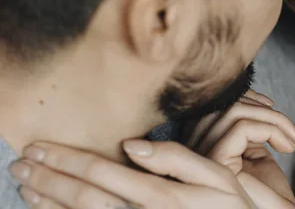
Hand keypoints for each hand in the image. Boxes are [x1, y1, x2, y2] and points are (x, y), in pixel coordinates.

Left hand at [9, 140, 256, 208]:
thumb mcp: (219, 178)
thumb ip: (178, 160)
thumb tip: (134, 146)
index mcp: (161, 195)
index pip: (103, 172)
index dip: (68, 158)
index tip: (40, 146)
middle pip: (82, 196)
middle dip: (48, 178)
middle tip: (19, 162)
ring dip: (48, 202)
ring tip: (24, 185)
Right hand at [187, 90, 294, 207]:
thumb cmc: (269, 196)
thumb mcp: (257, 156)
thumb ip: (251, 130)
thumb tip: (258, 101)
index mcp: (202, 147)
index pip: (215, 106)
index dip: (246, 98)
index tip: (273, 106)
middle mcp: (194, 150)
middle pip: (223, 104)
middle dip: (263, 108)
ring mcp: (202, 157)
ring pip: (233, 111)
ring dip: (274, 119)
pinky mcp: (216, 163)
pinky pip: (241, 128)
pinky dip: (271, 129)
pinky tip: (287, 147)